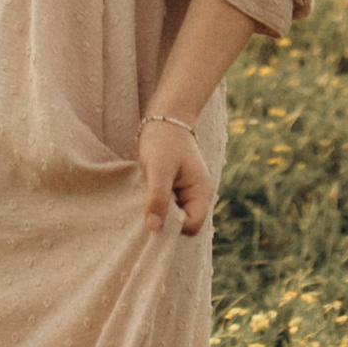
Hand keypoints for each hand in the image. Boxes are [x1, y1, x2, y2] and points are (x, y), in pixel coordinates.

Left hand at [139, 110, 212, 236]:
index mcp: (201, 193)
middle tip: (147, 205)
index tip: (154, 212)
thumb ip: (158, 198)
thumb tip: (154, 228)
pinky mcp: (176, 191)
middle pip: (183, 225)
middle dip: (166, 221)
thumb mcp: (159, 169)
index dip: (172, 226)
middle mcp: (197, 197)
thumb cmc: (163, 141)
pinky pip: (168, 208)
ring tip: (146, 197)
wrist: (164, 118)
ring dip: (159, 212)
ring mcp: (187, 194)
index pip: (191, 226)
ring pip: (174, 218)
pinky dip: (157, 205)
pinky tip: (146, 194)